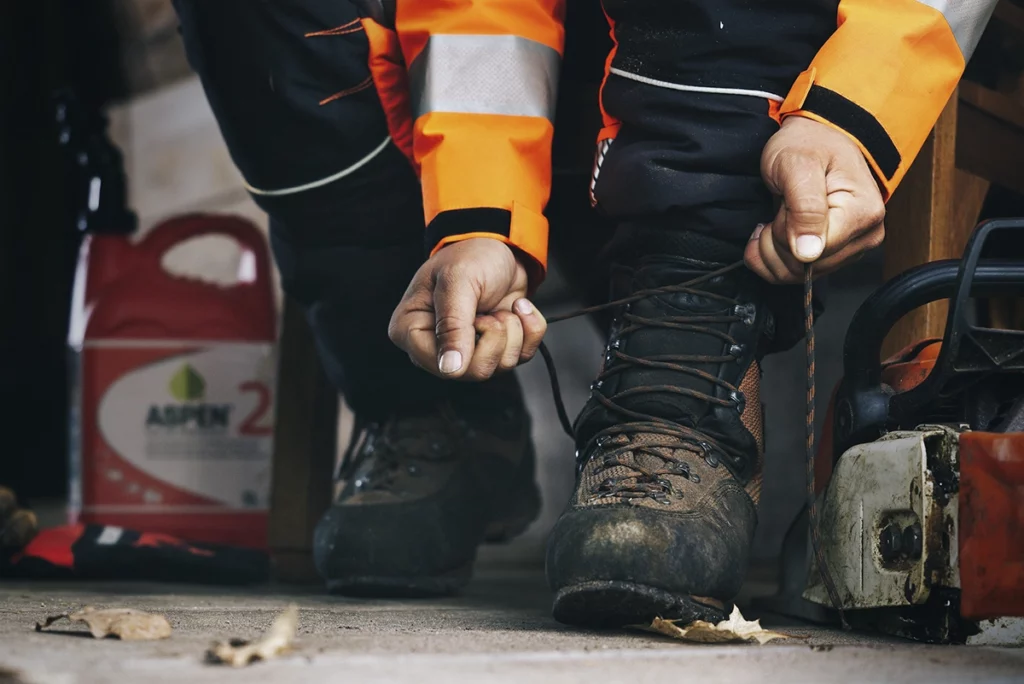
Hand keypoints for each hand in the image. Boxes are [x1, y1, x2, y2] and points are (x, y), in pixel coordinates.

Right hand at [388, 238, 546, 380]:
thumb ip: (452, 324)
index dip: (469, 347)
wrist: (501, 247)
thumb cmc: (470, 255)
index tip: (476, 318)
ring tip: (500, 306)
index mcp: (411, 330)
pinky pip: (523, 357)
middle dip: (495, 335)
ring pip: (501, 367)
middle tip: (488, 310)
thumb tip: (450, 368)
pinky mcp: (495, 349)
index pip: (442, 367)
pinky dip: (530, 329)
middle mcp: (436, 348)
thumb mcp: (458, 280)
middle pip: (475, 372)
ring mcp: (467, 352)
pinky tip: (517, 310)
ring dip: (513, 330)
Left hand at [745, 116, 885, 283]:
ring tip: (774, 219)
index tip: (784, 205)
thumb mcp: (797, 165)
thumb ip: (804, 208)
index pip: (813, 251)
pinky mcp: (837, 254)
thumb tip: (809, 252)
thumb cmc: (809, 144)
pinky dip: (774, 258)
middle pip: (805, 267)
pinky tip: (772, 233)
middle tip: (779, 207)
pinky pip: (798, 273)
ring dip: (771, 251)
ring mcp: (852, 247)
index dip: (785, 233)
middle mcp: (865, 235)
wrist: (817, 138)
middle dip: (776, 242)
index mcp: (862, 213)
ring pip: (798, 275)